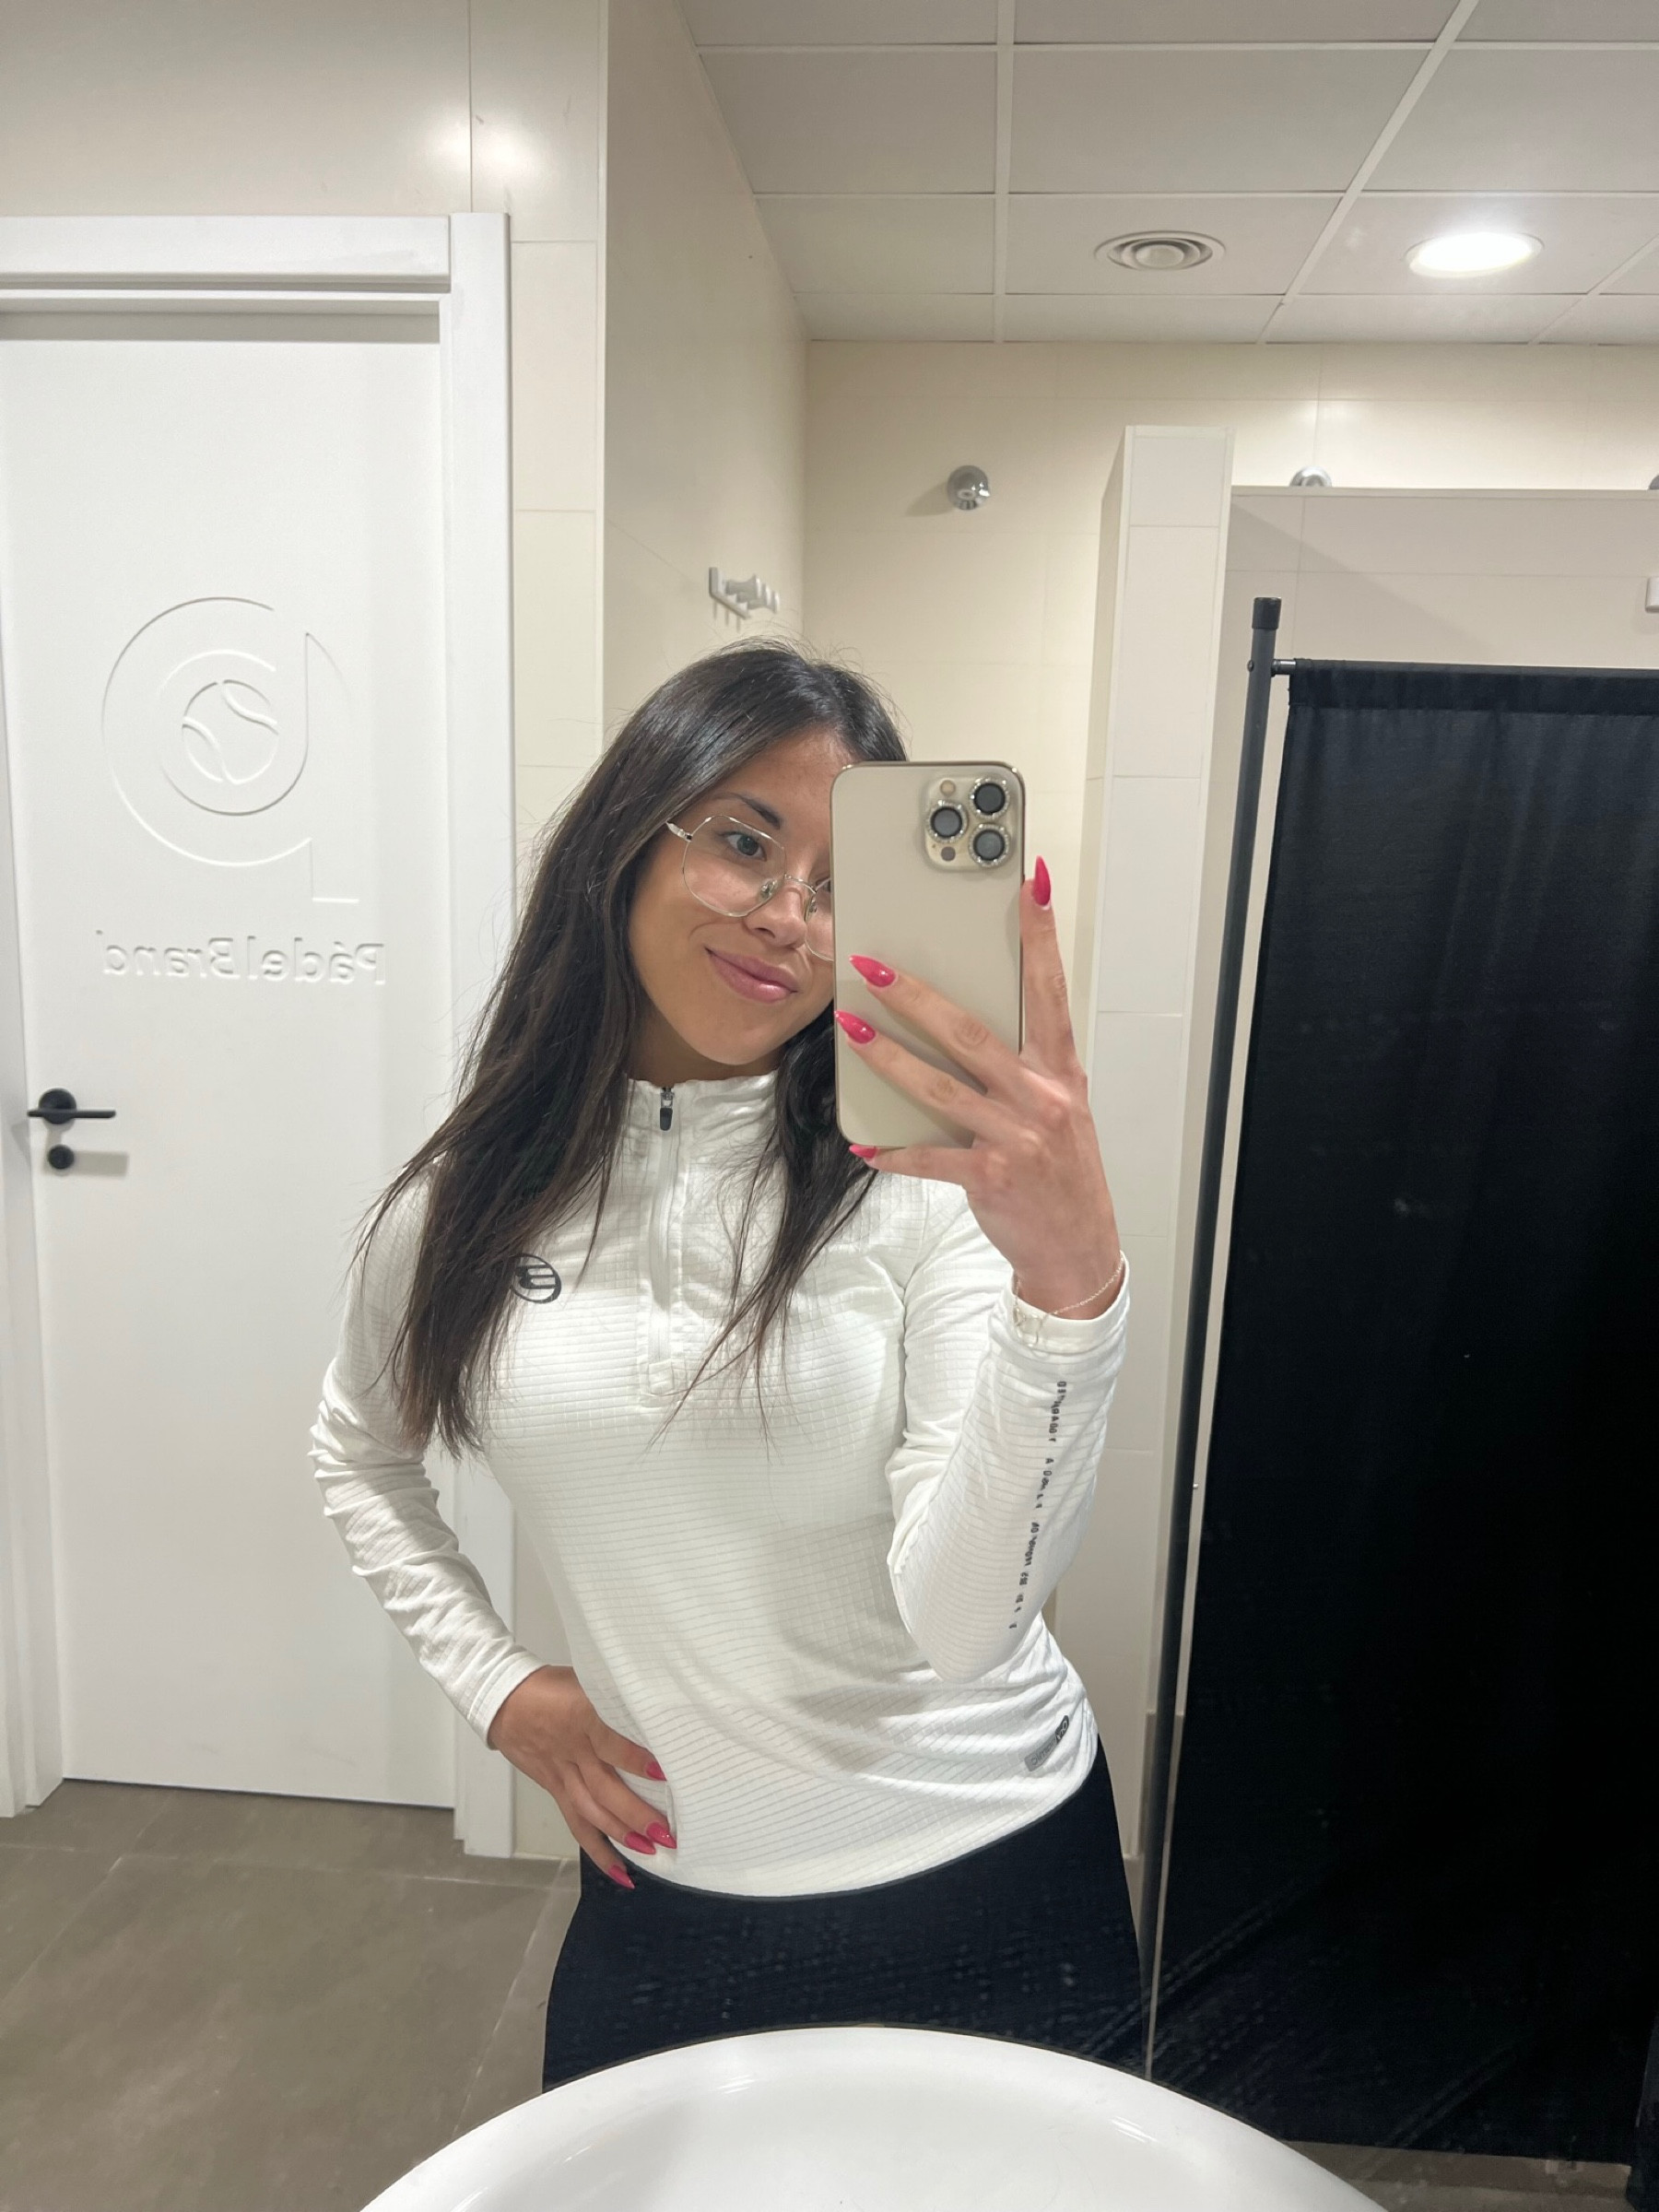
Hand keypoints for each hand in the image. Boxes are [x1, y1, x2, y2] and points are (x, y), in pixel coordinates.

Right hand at [486, 1665, 673, 1886]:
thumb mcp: (584, 1679)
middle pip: (604, 1788)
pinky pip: (577, 1823)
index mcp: (580, 1718)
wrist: (502, 1699)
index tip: (662, 1771)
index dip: (633, 1758)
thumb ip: (612, 1698)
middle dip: (635, 1813)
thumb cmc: (550, 1686)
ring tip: (651, 1851)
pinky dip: (597, 1848)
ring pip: (591, 1810)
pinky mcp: (556, 1788)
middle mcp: (572, 1751)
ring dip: (621, 1833)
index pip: (608, 1741)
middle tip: (667, 1831)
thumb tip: (654, 1709)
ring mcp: (563, 1773)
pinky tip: (619, 1870)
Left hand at [836, 857, 1122, 1318]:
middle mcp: (1040, 1097)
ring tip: (850, 1027)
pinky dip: (893, 1151)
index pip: (1050, 989)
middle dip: (916, 995)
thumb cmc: (1061, 1170)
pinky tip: (863, 1143)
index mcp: (1060, 1071)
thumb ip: (1022, 1066)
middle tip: (873, 965)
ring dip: (887, 1056)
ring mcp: (1015, 1136)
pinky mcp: (989, 1175)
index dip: (1040, 935)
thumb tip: (962, 1024)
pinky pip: (929, 1157)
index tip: (1031, 882)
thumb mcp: (1059, 1108)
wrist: (1077, 1246)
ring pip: (938, 1086)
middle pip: (969, 1033)